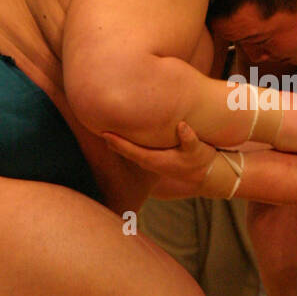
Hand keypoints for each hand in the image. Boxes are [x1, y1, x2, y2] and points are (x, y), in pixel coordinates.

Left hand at [104, 122, 219, 196]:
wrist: (204, 173)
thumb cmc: (199, 160)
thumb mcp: (198, 150)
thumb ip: (190, 139)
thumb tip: (182, 126)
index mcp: (155, 160)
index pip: (130, 150)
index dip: (116, 142)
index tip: (103, 132)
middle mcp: (148, 161)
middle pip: (122, 149)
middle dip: (109, 139)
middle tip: (92, 122)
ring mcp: (149, 159)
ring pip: (126, 148)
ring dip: (114, 139)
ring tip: (100, 123)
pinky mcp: (151, 156)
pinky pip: (133, 147)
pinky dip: (123, 140)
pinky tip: (118, 128)